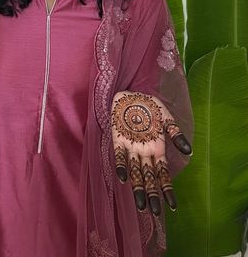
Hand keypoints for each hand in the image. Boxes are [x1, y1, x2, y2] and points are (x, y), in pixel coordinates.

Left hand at [111, 91, 191, 215]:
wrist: (132, 93)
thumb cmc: (150, 105)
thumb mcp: (166, 117)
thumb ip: (175, 133)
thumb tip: (188, 151)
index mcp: (157, 148)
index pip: (163, 174)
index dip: (167, 189)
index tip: (172, 206)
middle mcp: (144, 152)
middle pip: (149, 177)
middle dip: (152, 195)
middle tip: (154, 212)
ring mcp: (131, 147)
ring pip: (135, 172)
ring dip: (137, 188)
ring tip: (140, 206)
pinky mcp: (118, 140)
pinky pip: (119, 156)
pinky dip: (121, 166)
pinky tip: (123, 178)